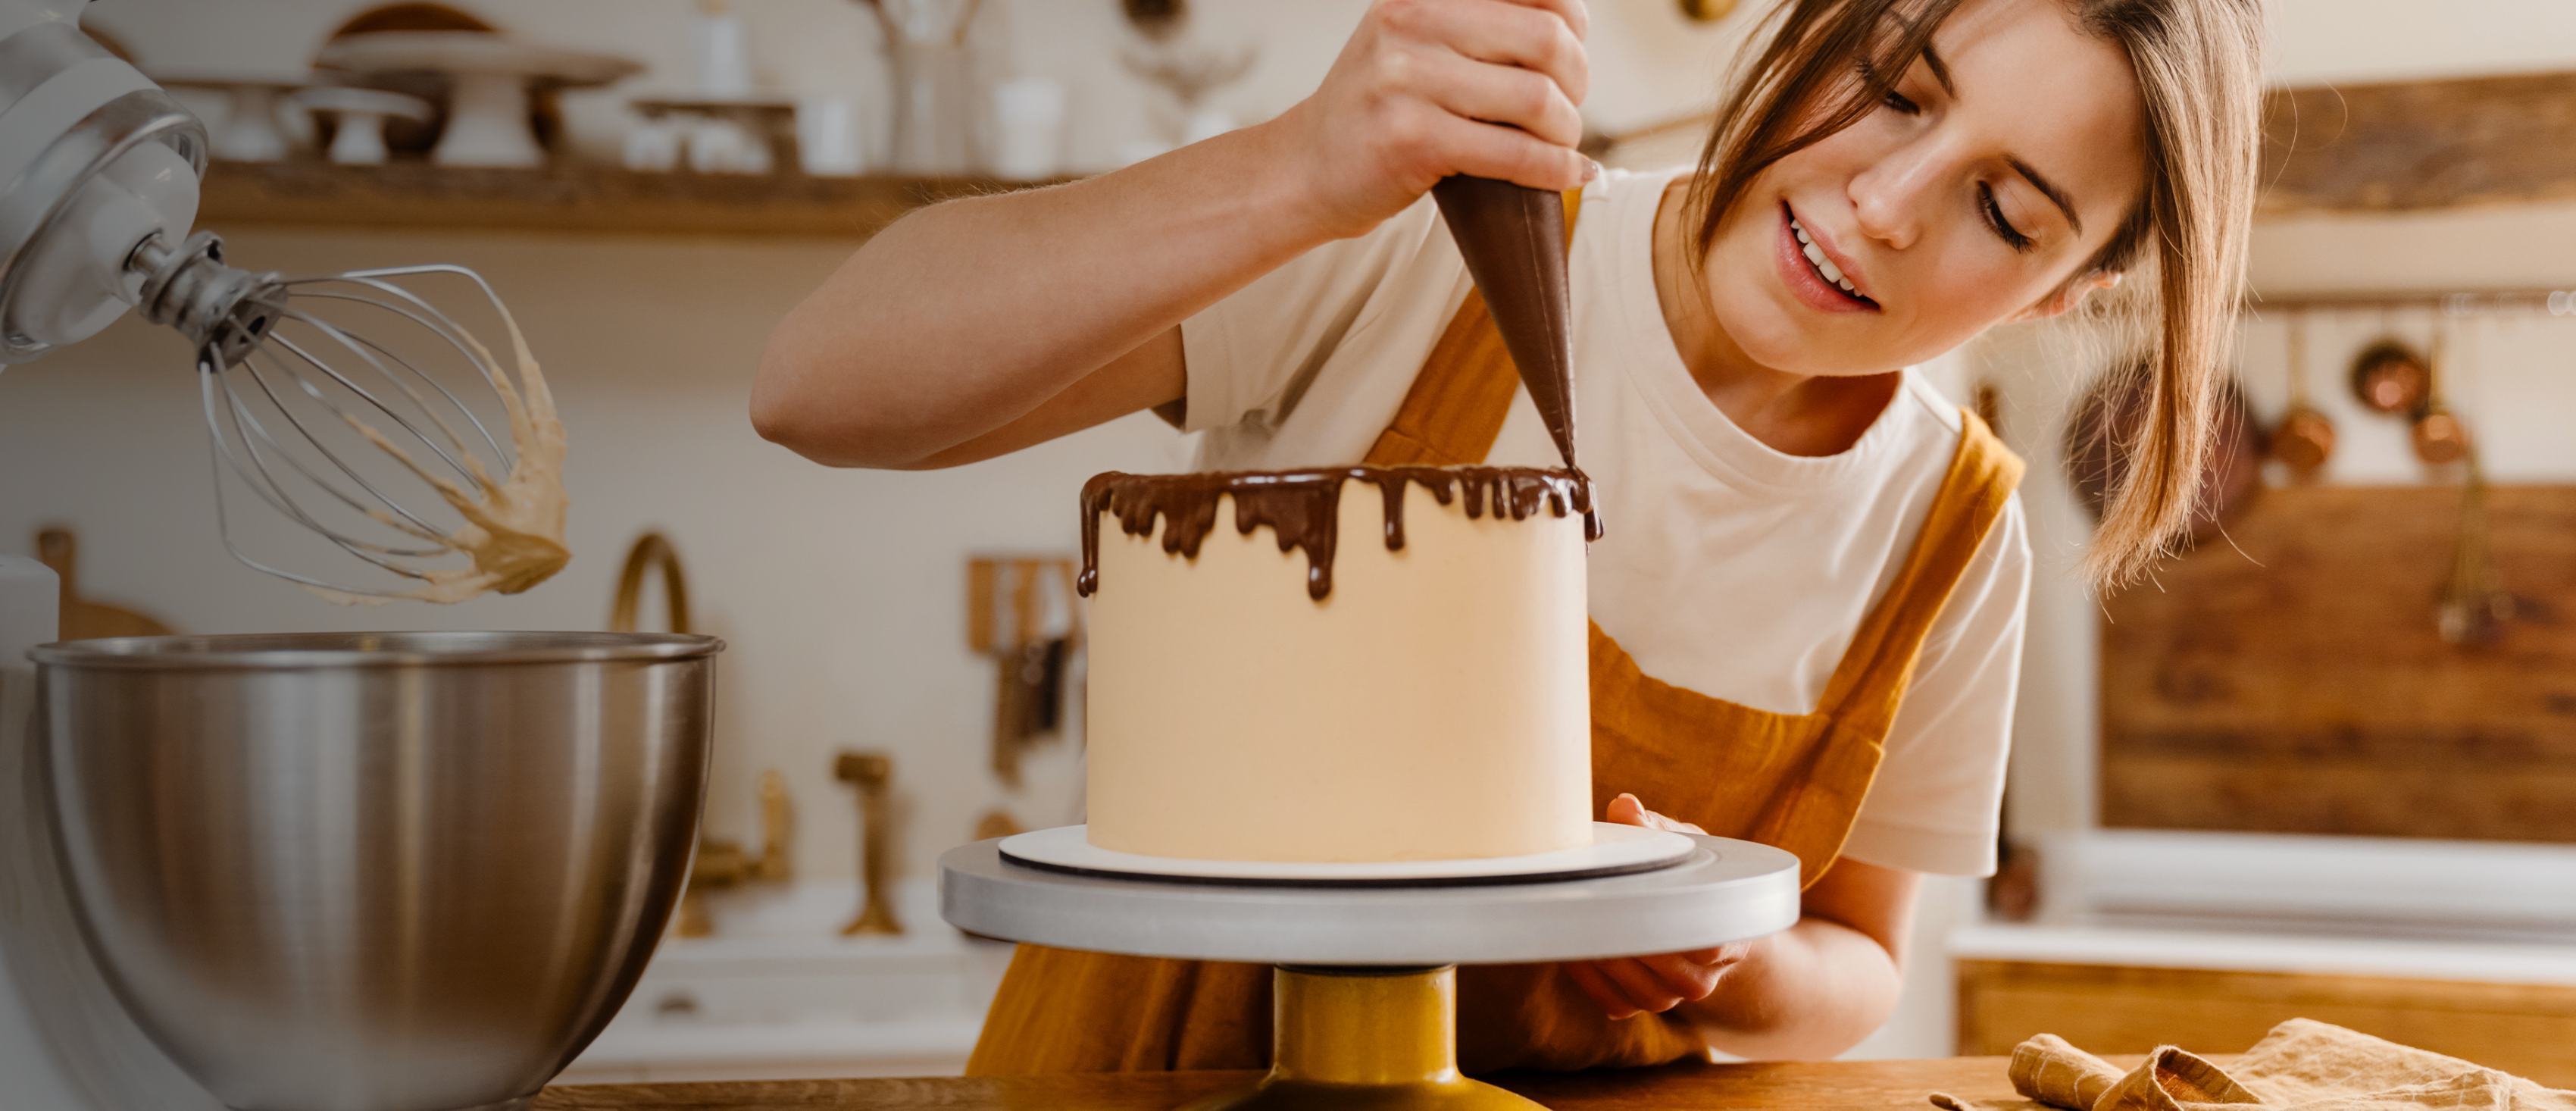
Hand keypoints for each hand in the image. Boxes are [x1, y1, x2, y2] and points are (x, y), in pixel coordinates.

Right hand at [1267, 0, 1596, 239]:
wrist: (1304, 169)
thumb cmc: (1376, 110)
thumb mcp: (1413, 41)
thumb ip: (1475, 25)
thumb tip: (1571, 31)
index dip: (1573, 21)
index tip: (1571, 53)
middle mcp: (1412, 21)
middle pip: (1546, 38)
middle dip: (1576, 79)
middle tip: (1567, 108)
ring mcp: (1407, 80)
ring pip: (1537, 98)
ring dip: (1566, 130)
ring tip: (1560, 144)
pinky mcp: (1411, 139)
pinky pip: (1514, 154)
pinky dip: (1555, 169)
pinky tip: (1567, 174)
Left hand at [1564, 794, 1749, 1019]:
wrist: (1694, 923)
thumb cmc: (1692, 879)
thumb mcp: (1686, 848)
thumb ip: (1656, 829)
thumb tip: (1625, 808)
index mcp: (1727, 936)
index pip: (1711, 944)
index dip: (1673, 925)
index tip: (1639, 898)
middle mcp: (1703, 977)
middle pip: (1670, 972)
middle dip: (1628, 938)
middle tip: (1592, 903)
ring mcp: (1671, 996)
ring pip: (1642, 992)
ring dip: (1605, 959)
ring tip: (1577, 920)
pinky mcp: (1639, 1004)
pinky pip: (1615, 1002)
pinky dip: (1590, 979)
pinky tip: (1572, 945)